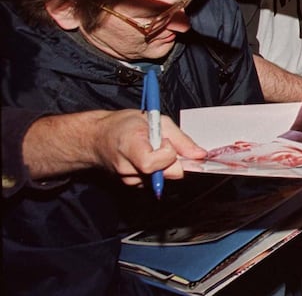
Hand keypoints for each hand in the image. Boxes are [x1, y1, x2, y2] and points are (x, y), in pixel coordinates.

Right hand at [92, 109, 206, 186]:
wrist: (97, 138)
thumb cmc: (123, 125)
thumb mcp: (155, 120)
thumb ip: (180, 139)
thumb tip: (200, 154)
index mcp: (130, 147)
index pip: (153, 163)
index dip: (166, 152)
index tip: (164, 140)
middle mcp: (127, 169)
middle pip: (163, 174)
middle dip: (172, 160)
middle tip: (163, 144)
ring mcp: (128, 180)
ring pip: (162, 179)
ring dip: (164, 165)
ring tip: (151, 149)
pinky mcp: (132, 186)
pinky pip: (155, 181)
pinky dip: (157, 170)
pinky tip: (147, 157)